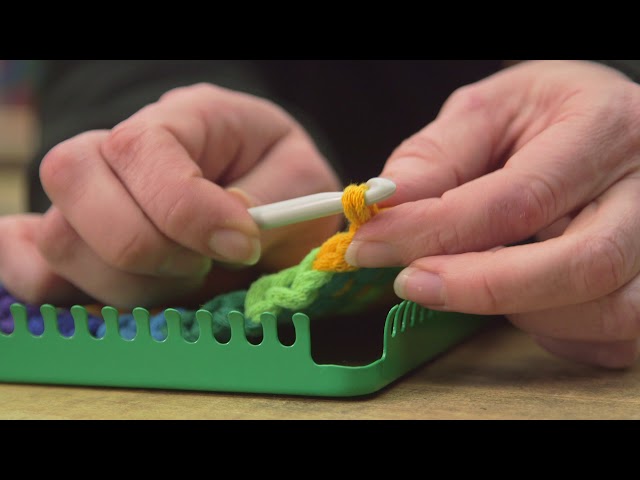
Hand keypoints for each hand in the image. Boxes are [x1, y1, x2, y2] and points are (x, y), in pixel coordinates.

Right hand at [0, 84, 340, 308]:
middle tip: (204, 267)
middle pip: (74, 179)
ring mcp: (92, 199)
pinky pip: (30, 266)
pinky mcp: (79, 243)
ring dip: (127, 283)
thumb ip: (272, 199)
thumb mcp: (299, 179)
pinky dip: (58, 289)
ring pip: (58, 238)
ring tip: (186, 284)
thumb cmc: (281, 179)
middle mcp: (121, 151)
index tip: (240, 245)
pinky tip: (112, 294)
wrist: (265, 189)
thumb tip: (226, 230)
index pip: (142, 148)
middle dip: (145, 246)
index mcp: (182, 117)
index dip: (185, 208)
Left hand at [345, 60, 639, 367]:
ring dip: (519, 310)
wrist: (600, 128)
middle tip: (410, 283)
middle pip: (580, 265)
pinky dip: (553, 332)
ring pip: (604, 311)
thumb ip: (435, 157)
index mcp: (604, 129)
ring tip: (470, 279)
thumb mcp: (486, 113)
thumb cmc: (543, 118)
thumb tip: (384, 206)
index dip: (434, 230)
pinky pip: (611, 338)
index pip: (519, 199)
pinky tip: (519, 298)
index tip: (370, 244)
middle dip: (480, 287)